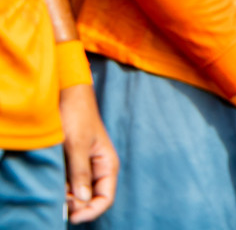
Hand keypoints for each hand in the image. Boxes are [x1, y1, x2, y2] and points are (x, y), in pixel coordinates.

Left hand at [58, 82, 116, 222]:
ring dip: (66, 196)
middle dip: (76, 204)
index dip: (91, 211)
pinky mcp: (71, 164)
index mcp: (107, 165)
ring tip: (54, 189)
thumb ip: (81, 173)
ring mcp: (83, 167)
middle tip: (59, 200)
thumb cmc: (78, 115)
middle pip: (90, 199)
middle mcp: (97, 169)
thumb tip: (83, 200)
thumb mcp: (78, 145)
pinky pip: (67, 183)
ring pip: (77, 193)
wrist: (67, 95)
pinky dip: (59, 188)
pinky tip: (52, 183)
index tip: (72, 216)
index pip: (105, 198)